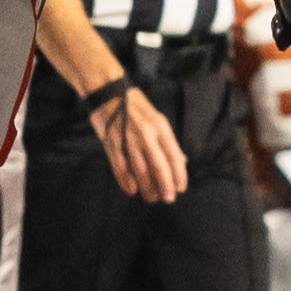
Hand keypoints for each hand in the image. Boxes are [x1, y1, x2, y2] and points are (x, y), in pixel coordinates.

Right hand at [92, 85, 189, 204]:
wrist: (108, 91)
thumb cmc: (136, 106)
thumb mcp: (157, 119)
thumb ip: (168, 142)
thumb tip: (182, 162)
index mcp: (160, 127)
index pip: (173, 156)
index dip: (179, 175)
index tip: (181, 189)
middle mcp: (146, 133)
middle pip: (158, 166)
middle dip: (165, 185)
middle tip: (168, 199)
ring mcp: (127, 138)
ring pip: (139, 169)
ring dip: (147, 187)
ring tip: (151, 198)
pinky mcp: (111, 141)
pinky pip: (120, 165)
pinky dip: (125, 180)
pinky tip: (132, 191)